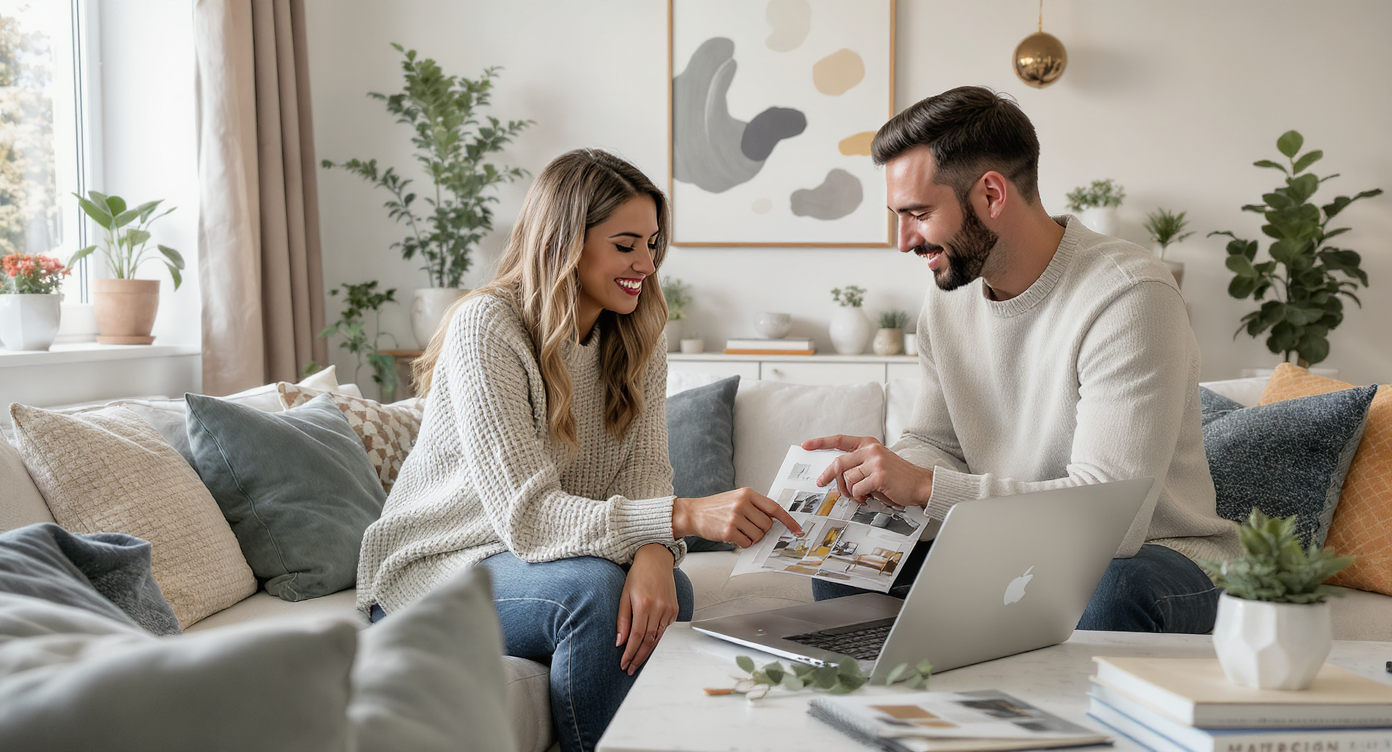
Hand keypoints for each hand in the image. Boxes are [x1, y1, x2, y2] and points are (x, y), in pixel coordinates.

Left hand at [616, 543, 678, 674]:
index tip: (624, 664)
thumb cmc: (638, 575)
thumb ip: (622, 619)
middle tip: (630, 669)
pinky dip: (656, 637)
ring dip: (647, 651)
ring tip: (636, 660)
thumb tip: (620, 642)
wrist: (656, 560)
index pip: (636, 636)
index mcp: (644, 605)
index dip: (630, 653)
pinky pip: (664, 629)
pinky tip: (648, 641)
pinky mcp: (675, 610)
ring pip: (658, 638)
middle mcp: (659, 608)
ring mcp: (669, 610)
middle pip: (649, 641)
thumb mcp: (624, 595)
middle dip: (638, 657)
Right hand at [672, 488, 803, 547]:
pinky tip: (733, 536)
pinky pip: (746, 543)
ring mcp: (735, 517)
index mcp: (747, 493)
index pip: (774, 507)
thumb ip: (755, 507)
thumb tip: (775, 523)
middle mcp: (742, 503)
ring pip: (758, 535)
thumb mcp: (737, 499)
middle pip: (767, 525)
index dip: (788, 520)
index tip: (797, 529)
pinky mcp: (728, 531)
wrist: (693, 513)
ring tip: (739, 531)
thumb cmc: (717, 507)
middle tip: (749, 528)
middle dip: (762, 531)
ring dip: (751, 538)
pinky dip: (743, 543)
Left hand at [801, 435, 934, 507]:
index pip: (840, 440)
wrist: (920, 484)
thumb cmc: (897, 477)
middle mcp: (871, 450)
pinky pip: (858, 489)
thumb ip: (859, 464)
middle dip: (828, 477)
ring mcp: (875, 462)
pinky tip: (870, 497)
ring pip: (848, 479)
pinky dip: (861, 497)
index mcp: (869, 444)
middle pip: (839, 463)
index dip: (820, 442)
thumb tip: (835, 475)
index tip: (806, 445)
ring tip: (861, 495)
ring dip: (850, 492)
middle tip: (821, 483)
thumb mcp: (877, 463)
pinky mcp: (878, 476)